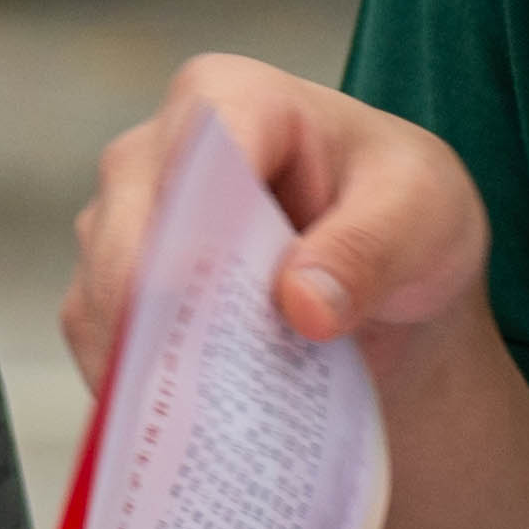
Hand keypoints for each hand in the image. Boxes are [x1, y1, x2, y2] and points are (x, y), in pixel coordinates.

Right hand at [64, 54, 490, 397]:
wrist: (388, 287)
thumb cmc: (406, 217)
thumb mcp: (427, 216)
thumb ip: (372, 250)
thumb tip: (302, 305)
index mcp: (234, 98)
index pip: (202, 151)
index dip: (201, 227)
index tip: (209, 308)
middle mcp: (157, 149)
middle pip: (131, 230)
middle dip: (166, 314)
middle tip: (207, 396)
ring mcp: (122, 222)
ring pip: (104, 296)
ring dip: (153, 365)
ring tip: (212, 425)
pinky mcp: (109, 294)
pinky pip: (101, 347)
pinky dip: (140, 394)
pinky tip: (187, 430)